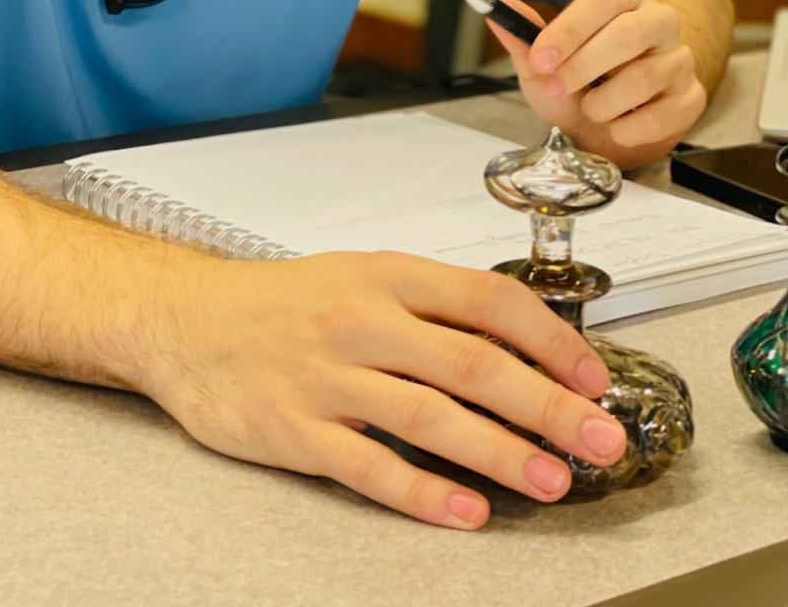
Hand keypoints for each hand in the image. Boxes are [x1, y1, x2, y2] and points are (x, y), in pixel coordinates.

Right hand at [141, 249, 626, 527]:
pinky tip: (467, 512)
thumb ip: (431, 307)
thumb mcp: (361, 276)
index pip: (488, 300)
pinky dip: (424, 493)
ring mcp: (327, 378)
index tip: (593, 377)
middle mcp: (362, 320)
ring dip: (500, 453)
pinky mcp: (295, 431)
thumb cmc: (284, 301)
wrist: (186, 320)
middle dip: (547, 406)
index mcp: (387, 275)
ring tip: (551, 481)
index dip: (550, 339)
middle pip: (473, 365)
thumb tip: (519, 346)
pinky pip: (370, 468)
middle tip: (601, 440)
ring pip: (430, 418)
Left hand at [485, 0, 706, 164]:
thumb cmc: (575, 87)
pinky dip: (631, 128)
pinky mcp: (690, 97)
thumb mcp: (542, 64)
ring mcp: (679, 59)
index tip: (540, 56)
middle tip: (554, 86)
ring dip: (605, 102)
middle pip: (630, 33)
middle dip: (584, 65)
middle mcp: (659, 21)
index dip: (572, 27)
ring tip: (589, 108)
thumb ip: (523, 37)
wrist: (602, 131)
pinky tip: (616, 126)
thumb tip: (499, 11)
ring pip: (647, 76)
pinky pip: (666, 114)